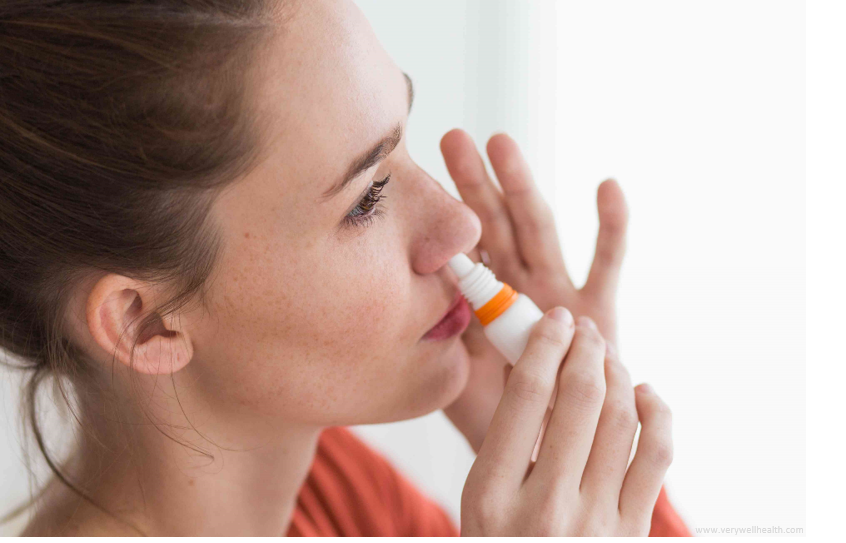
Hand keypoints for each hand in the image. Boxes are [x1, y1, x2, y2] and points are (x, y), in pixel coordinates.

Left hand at [440, 129, 628, 451]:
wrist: (547, 450)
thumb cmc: (499, 416)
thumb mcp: (458, 375)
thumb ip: (441, 336)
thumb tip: (403, 293)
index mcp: (484, 299)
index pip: (461, 245)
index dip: (440, 211)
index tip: (412, 173)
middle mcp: (520, 286)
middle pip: (496, 224)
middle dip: (475, 183)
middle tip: (452, 139)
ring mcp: (560, 293)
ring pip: (539, 230)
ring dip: (521, 187)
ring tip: (501, 144)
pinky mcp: (599, 310)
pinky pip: (607, 264)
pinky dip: (611, 226)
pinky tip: (606, 186)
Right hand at [461, 309, 673, 536]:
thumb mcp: (481, 497)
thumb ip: (504, 436)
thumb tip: (532, 366)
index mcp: (493, 496)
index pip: (527, 397)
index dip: (544, 345)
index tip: (553, 320)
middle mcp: (546, 508)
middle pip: (580, 400)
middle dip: (584, 349)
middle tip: (582, 329)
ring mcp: (595, 524)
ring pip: (622, 420)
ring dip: (617, 372)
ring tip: (605, 355)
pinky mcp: (632, 532)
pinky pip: (657, 456)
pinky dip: (657, 413)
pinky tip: (642, 393)